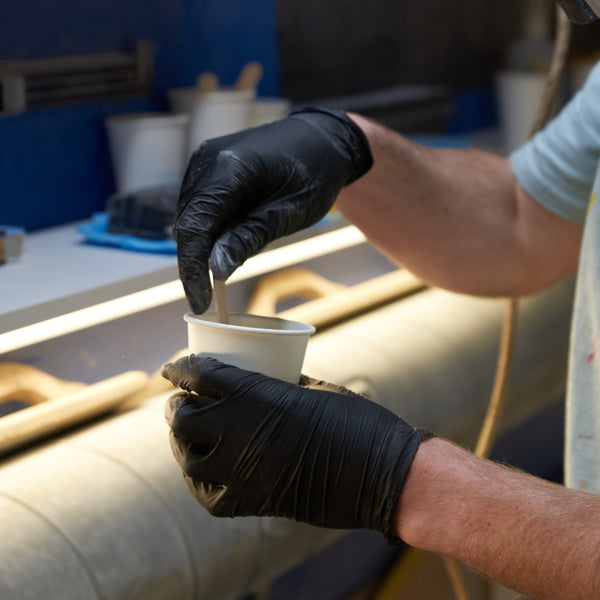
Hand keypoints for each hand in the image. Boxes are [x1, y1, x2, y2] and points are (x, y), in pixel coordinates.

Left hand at [162, 355, 429, 543]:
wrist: (383, 475)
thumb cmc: (357, 422)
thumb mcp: (313, 388)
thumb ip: (276, 383)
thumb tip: (253, 378)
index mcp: (257, 394)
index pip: (198, 374)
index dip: (178, 368)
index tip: (172, 367)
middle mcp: (240, 431)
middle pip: (182, 417)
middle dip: (176, 406)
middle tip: (182, 401)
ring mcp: (243, 470)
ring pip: (186, 456)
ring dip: (182, 441)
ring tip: (189, 433)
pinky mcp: (252, 502)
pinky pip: (206, 493)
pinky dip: (200, 478)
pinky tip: (206, 468)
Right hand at [173, 108, 371, 312]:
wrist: (323, 139)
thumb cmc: (315, 173)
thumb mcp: (289, 212)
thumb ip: (250, 237)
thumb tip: (216, 270)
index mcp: (229, 168)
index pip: (196, 226)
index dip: (193, 269)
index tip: (201, 302)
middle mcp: (207, 160)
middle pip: (188, 223)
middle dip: (195, 262)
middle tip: (210, 297)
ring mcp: (204, 161)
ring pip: (190, 216)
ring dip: (201, 247)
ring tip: (223, 268)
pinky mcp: (208, 167)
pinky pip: (199, 206)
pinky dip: (209, 230)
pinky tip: (227, 242)